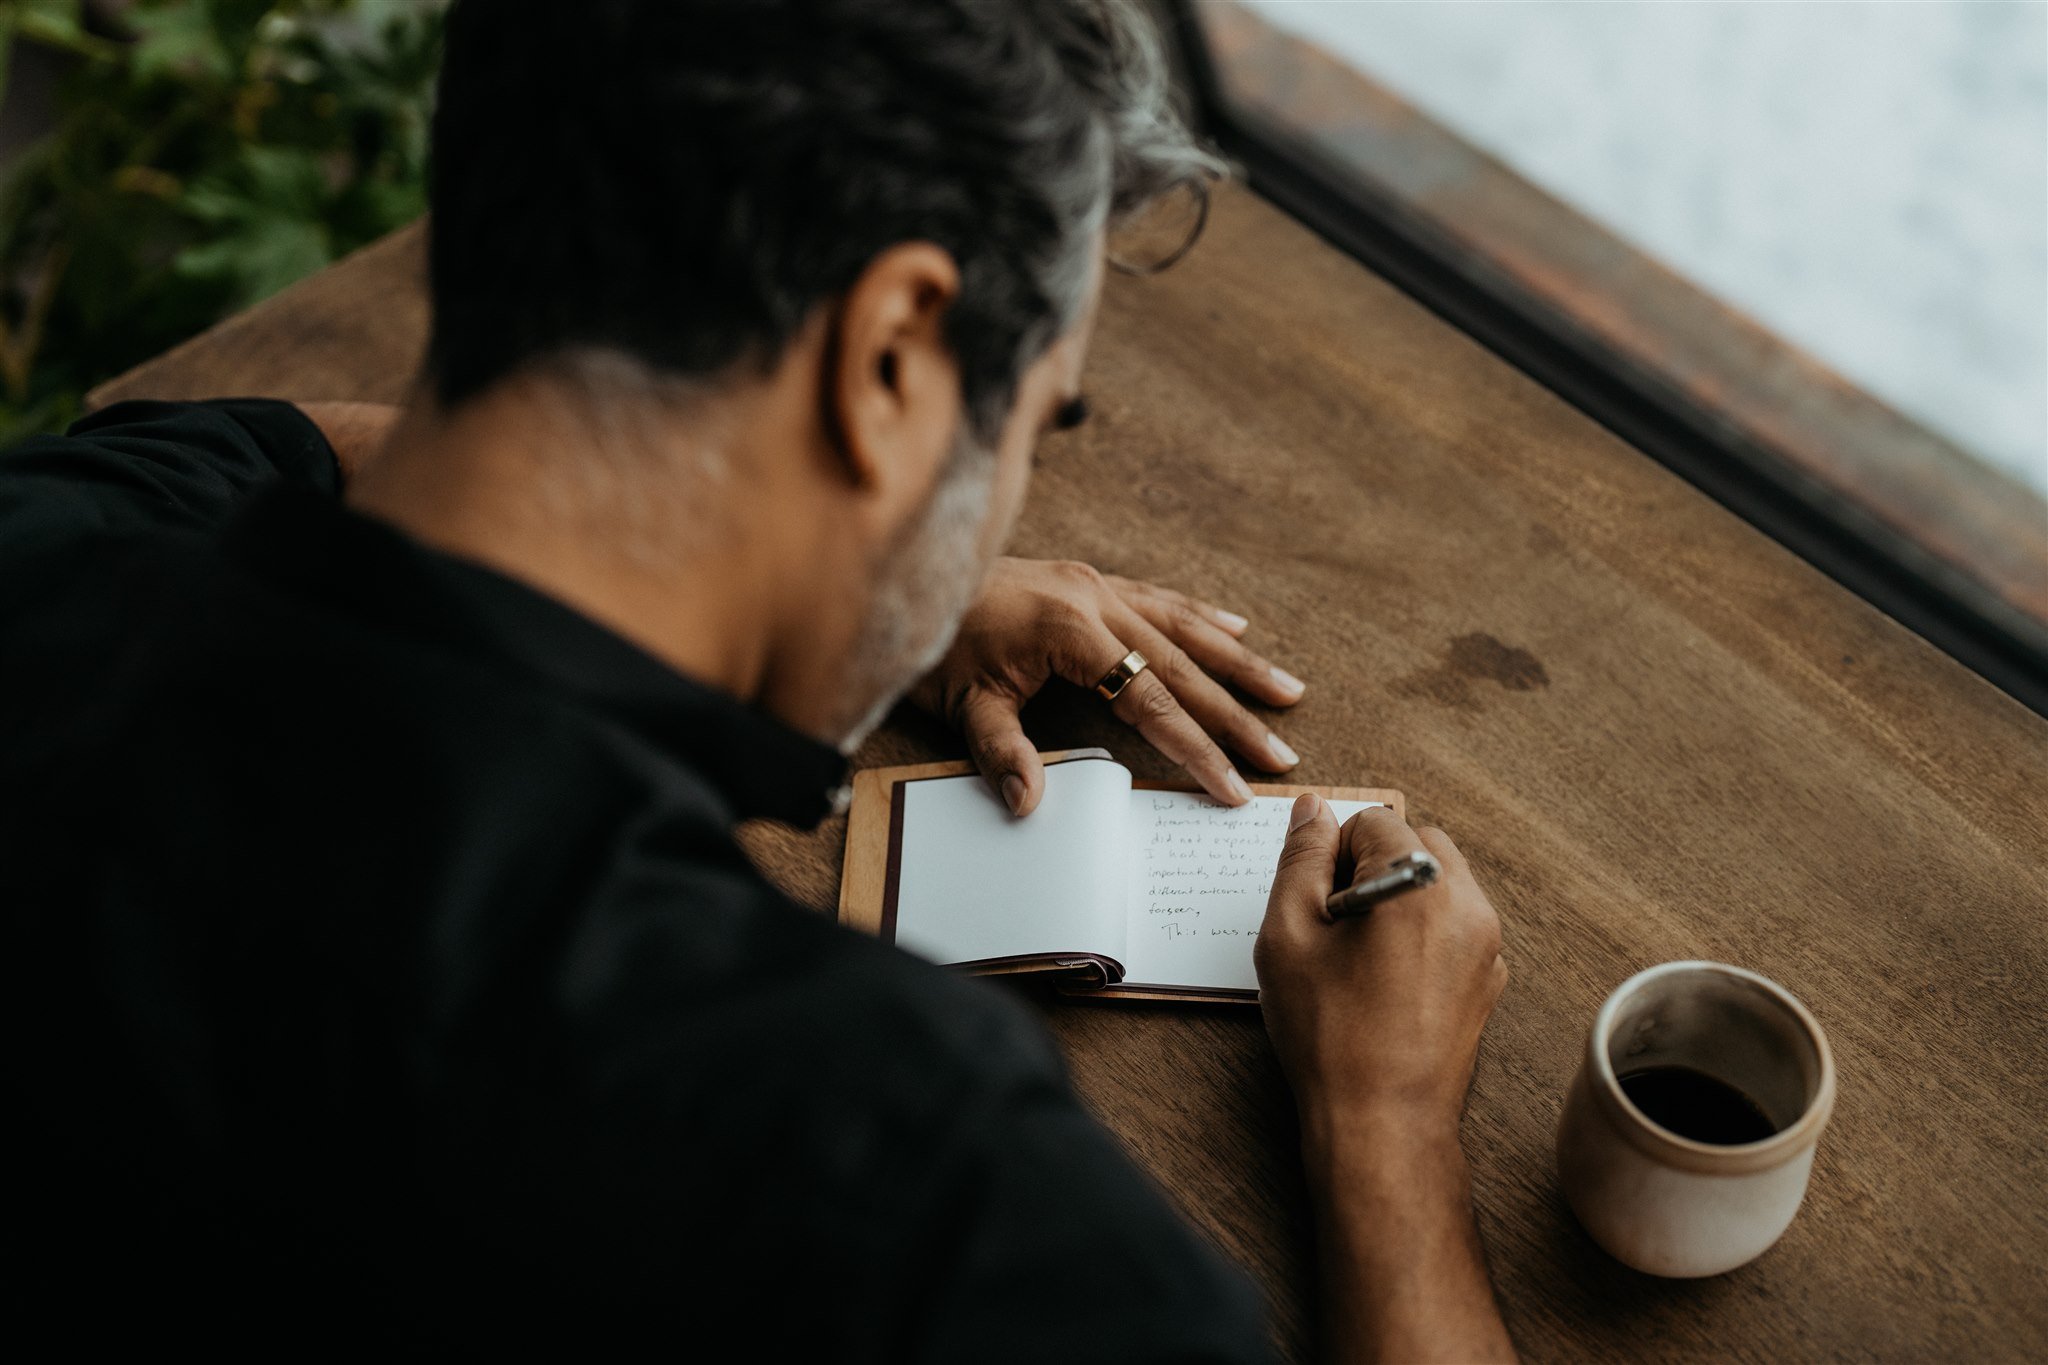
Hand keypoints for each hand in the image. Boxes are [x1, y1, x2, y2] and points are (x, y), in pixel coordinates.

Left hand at [911, 557, 1306, 813]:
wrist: (910, 577)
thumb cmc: (935, 645)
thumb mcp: (962, 706)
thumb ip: (1000, 753)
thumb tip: (1030, 805)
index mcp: (1069, 630)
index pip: (1149, 699)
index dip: (1195, 747)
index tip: (1231, 784)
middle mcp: (1094, 598)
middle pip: (1182, 667)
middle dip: (1235, 717)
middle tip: (1280, 758)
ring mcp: (1095, 584)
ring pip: (1184, 628)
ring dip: (1239, 665)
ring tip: (1289, 693)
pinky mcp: (1089, 579)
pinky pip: (1160, 599)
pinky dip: (1202, 618)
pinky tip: (1237, 632)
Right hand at [1255, 799, 1507, 1139]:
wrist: (1382, 1123)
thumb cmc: (1330, 1034)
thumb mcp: (1289, 935)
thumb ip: (1300, 859)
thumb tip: (1313, 810)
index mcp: (1419, 884)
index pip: (1372, 823)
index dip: (1332, 856)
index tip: (1316, 904)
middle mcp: (1468, 905)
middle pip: (1415, 842)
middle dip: (1371, 866)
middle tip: (1334, 923)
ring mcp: (1487, 944)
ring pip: (1438, 881)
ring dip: (1398, 895)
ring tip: (1359, 954)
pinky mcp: (1489, 977)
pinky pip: (1454, 923)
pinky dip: (1421, 931)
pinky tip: (1385, 979)